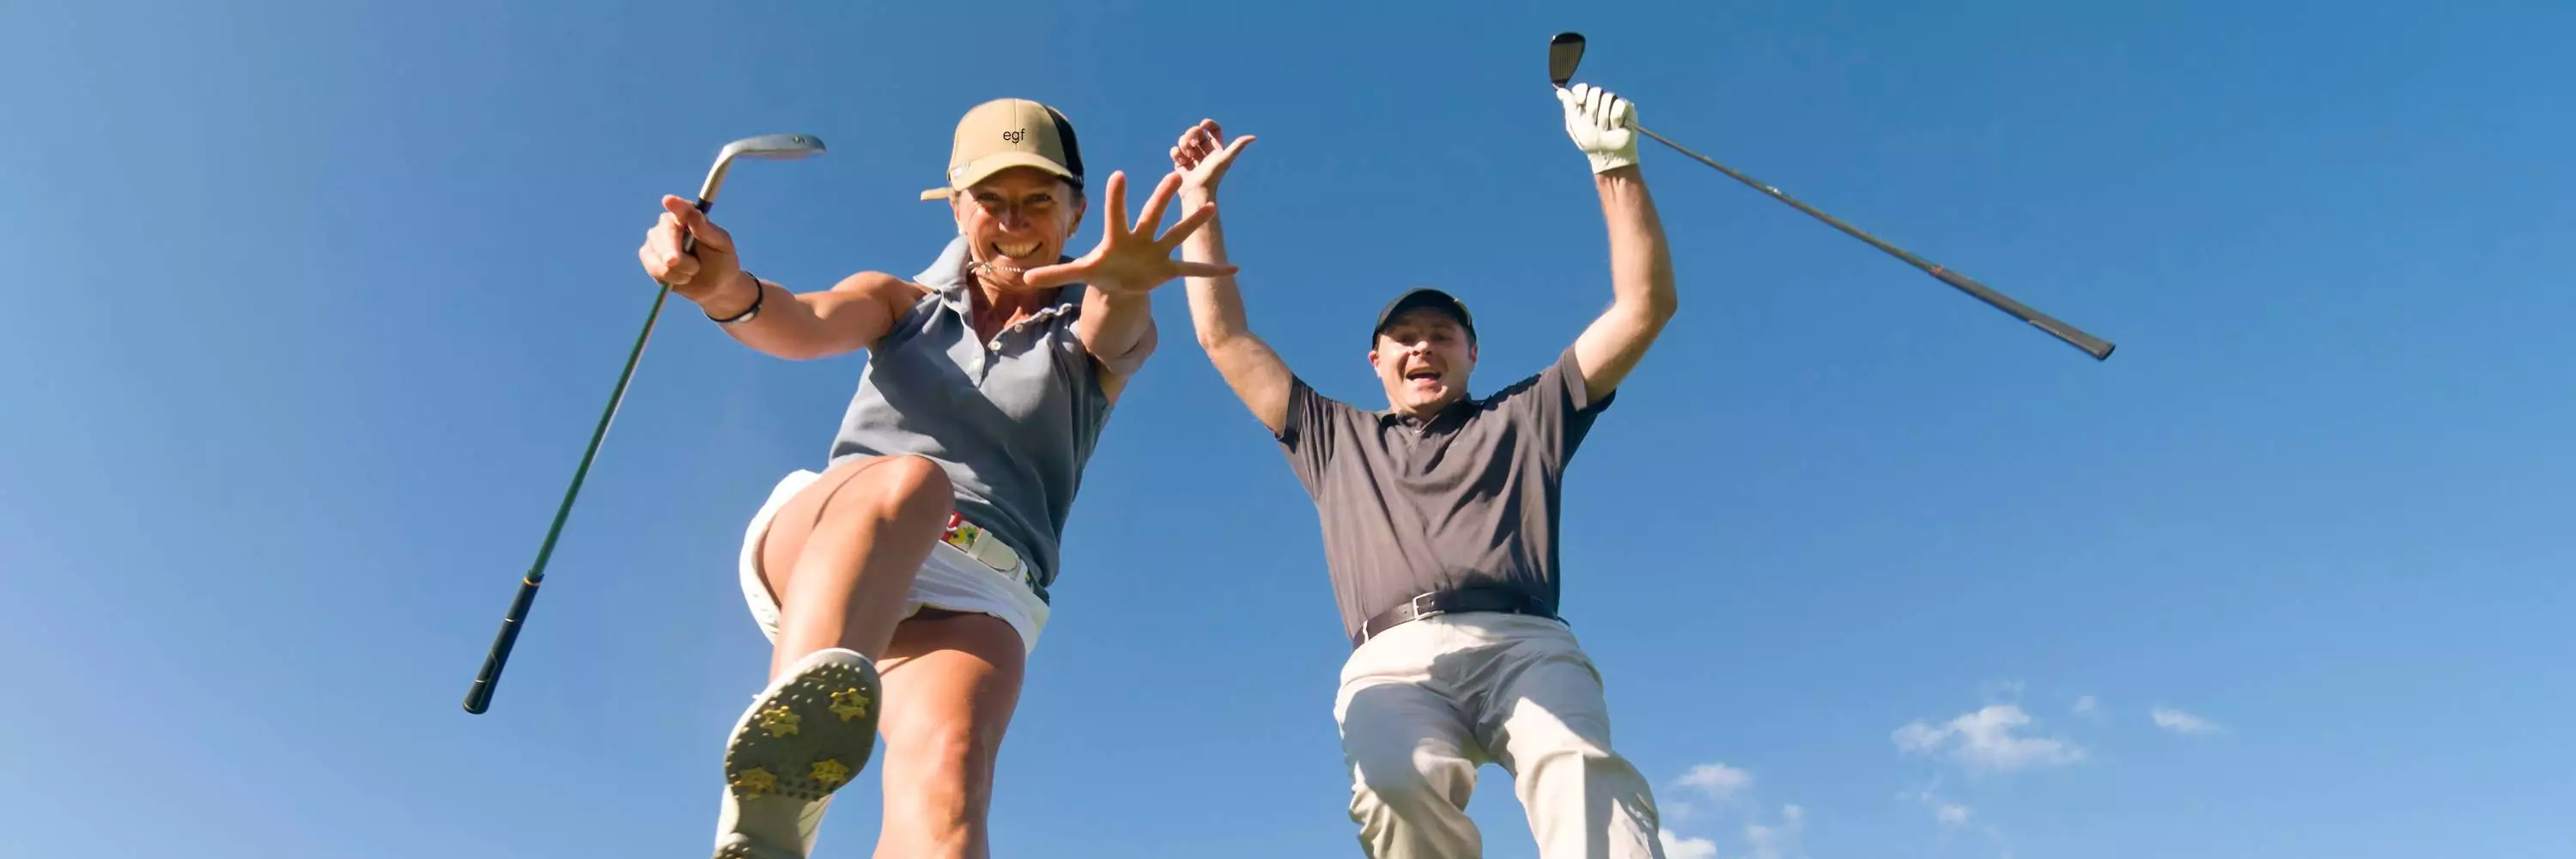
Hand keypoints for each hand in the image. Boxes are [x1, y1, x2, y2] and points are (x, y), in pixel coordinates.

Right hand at [638, 195, 748, 304]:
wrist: (715, 285)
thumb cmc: (721, 260)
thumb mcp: (721, 245)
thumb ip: (707, 230)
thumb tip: (695, 213)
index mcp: (688, 216)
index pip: (680, 209)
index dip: (675, 205)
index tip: (668, 200)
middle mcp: (667, 225)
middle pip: (662, 234)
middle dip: (676, 254)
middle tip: (694, 268)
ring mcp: (655, 241)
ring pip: (657, 255)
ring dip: (680, 270)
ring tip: (693, 270)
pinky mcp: (648, 258)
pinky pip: (654, 270)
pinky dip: (672, 278)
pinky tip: (682, 277)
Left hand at [1026, 170, 1236, 294]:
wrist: (1120, 281)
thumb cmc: (1101, 270)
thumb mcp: (1079, 273)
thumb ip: (1055, 274)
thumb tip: (1024, 277)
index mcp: (1117, 238)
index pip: (1116, 214)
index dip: (1116, 198)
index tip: (1118, 175)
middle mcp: (1141, 238)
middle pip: (1152, 215)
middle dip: (1161, 197)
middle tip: (1174, 174)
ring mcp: (1158, 252)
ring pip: (1177, 234)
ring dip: (1193, 222)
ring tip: (1211, 206)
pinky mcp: (1169, 269)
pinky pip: (1192, 269)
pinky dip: (1212, 271)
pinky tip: (1233, 269)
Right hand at [1171, 119, 1255, 199]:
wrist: (1197, 193)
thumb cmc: (1212, 176)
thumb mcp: (1225, 159)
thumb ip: (1238, 146)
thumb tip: (1254, 137)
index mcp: (1216, 149)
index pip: (1212, 129)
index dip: (1208, 124)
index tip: (1203, 125)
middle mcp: (1204, 152)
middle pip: (1196, 132)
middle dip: (1192, 134)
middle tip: (1194, 144)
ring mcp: (1192, 157)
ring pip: (1184, 140)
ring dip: (1184, 145)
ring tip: (1188, 157)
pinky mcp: (1180, 163)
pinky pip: (1175, 150)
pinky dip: (1176, 154)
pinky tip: (1181, 162)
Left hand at [1557, 82, 1638, 173]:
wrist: (1609, 156)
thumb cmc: (1591, 143)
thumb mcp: (1576, 126)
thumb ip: (1569, 108)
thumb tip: (1560, 91)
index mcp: (1585, 104)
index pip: (1582, 88)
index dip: (1581, 92)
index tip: (1580, 101)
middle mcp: (1599, 101)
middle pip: (1595, 91)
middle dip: (1592, 111)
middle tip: (1595, 125)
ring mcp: (1613, 103)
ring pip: (1608, 98)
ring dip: (1604, 119)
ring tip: (1606, 130)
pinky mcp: (1627, 107)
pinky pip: (1619, 105)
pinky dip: (1616, 119)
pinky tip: (1617, 127)